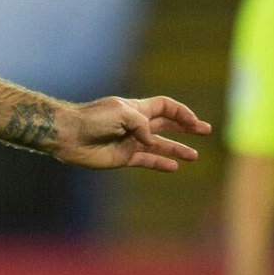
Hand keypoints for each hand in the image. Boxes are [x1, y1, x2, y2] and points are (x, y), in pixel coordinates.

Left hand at [55, 96, 210, 171]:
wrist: (68, 135)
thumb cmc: (92, 119)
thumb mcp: (122, 113)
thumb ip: (142, 125)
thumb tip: (152, 142)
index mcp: (137, 108)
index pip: (165, 107)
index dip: (181, 112)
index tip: (193, 121)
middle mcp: (136, 125)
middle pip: (167, 125)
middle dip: (186, 127)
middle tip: (205, 130)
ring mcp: (131, 142)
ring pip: (160, 145)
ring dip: (177, 149)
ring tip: (194, 156)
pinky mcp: (123, 158)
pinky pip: (147, 160)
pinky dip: (160, 163)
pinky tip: (174, 167)